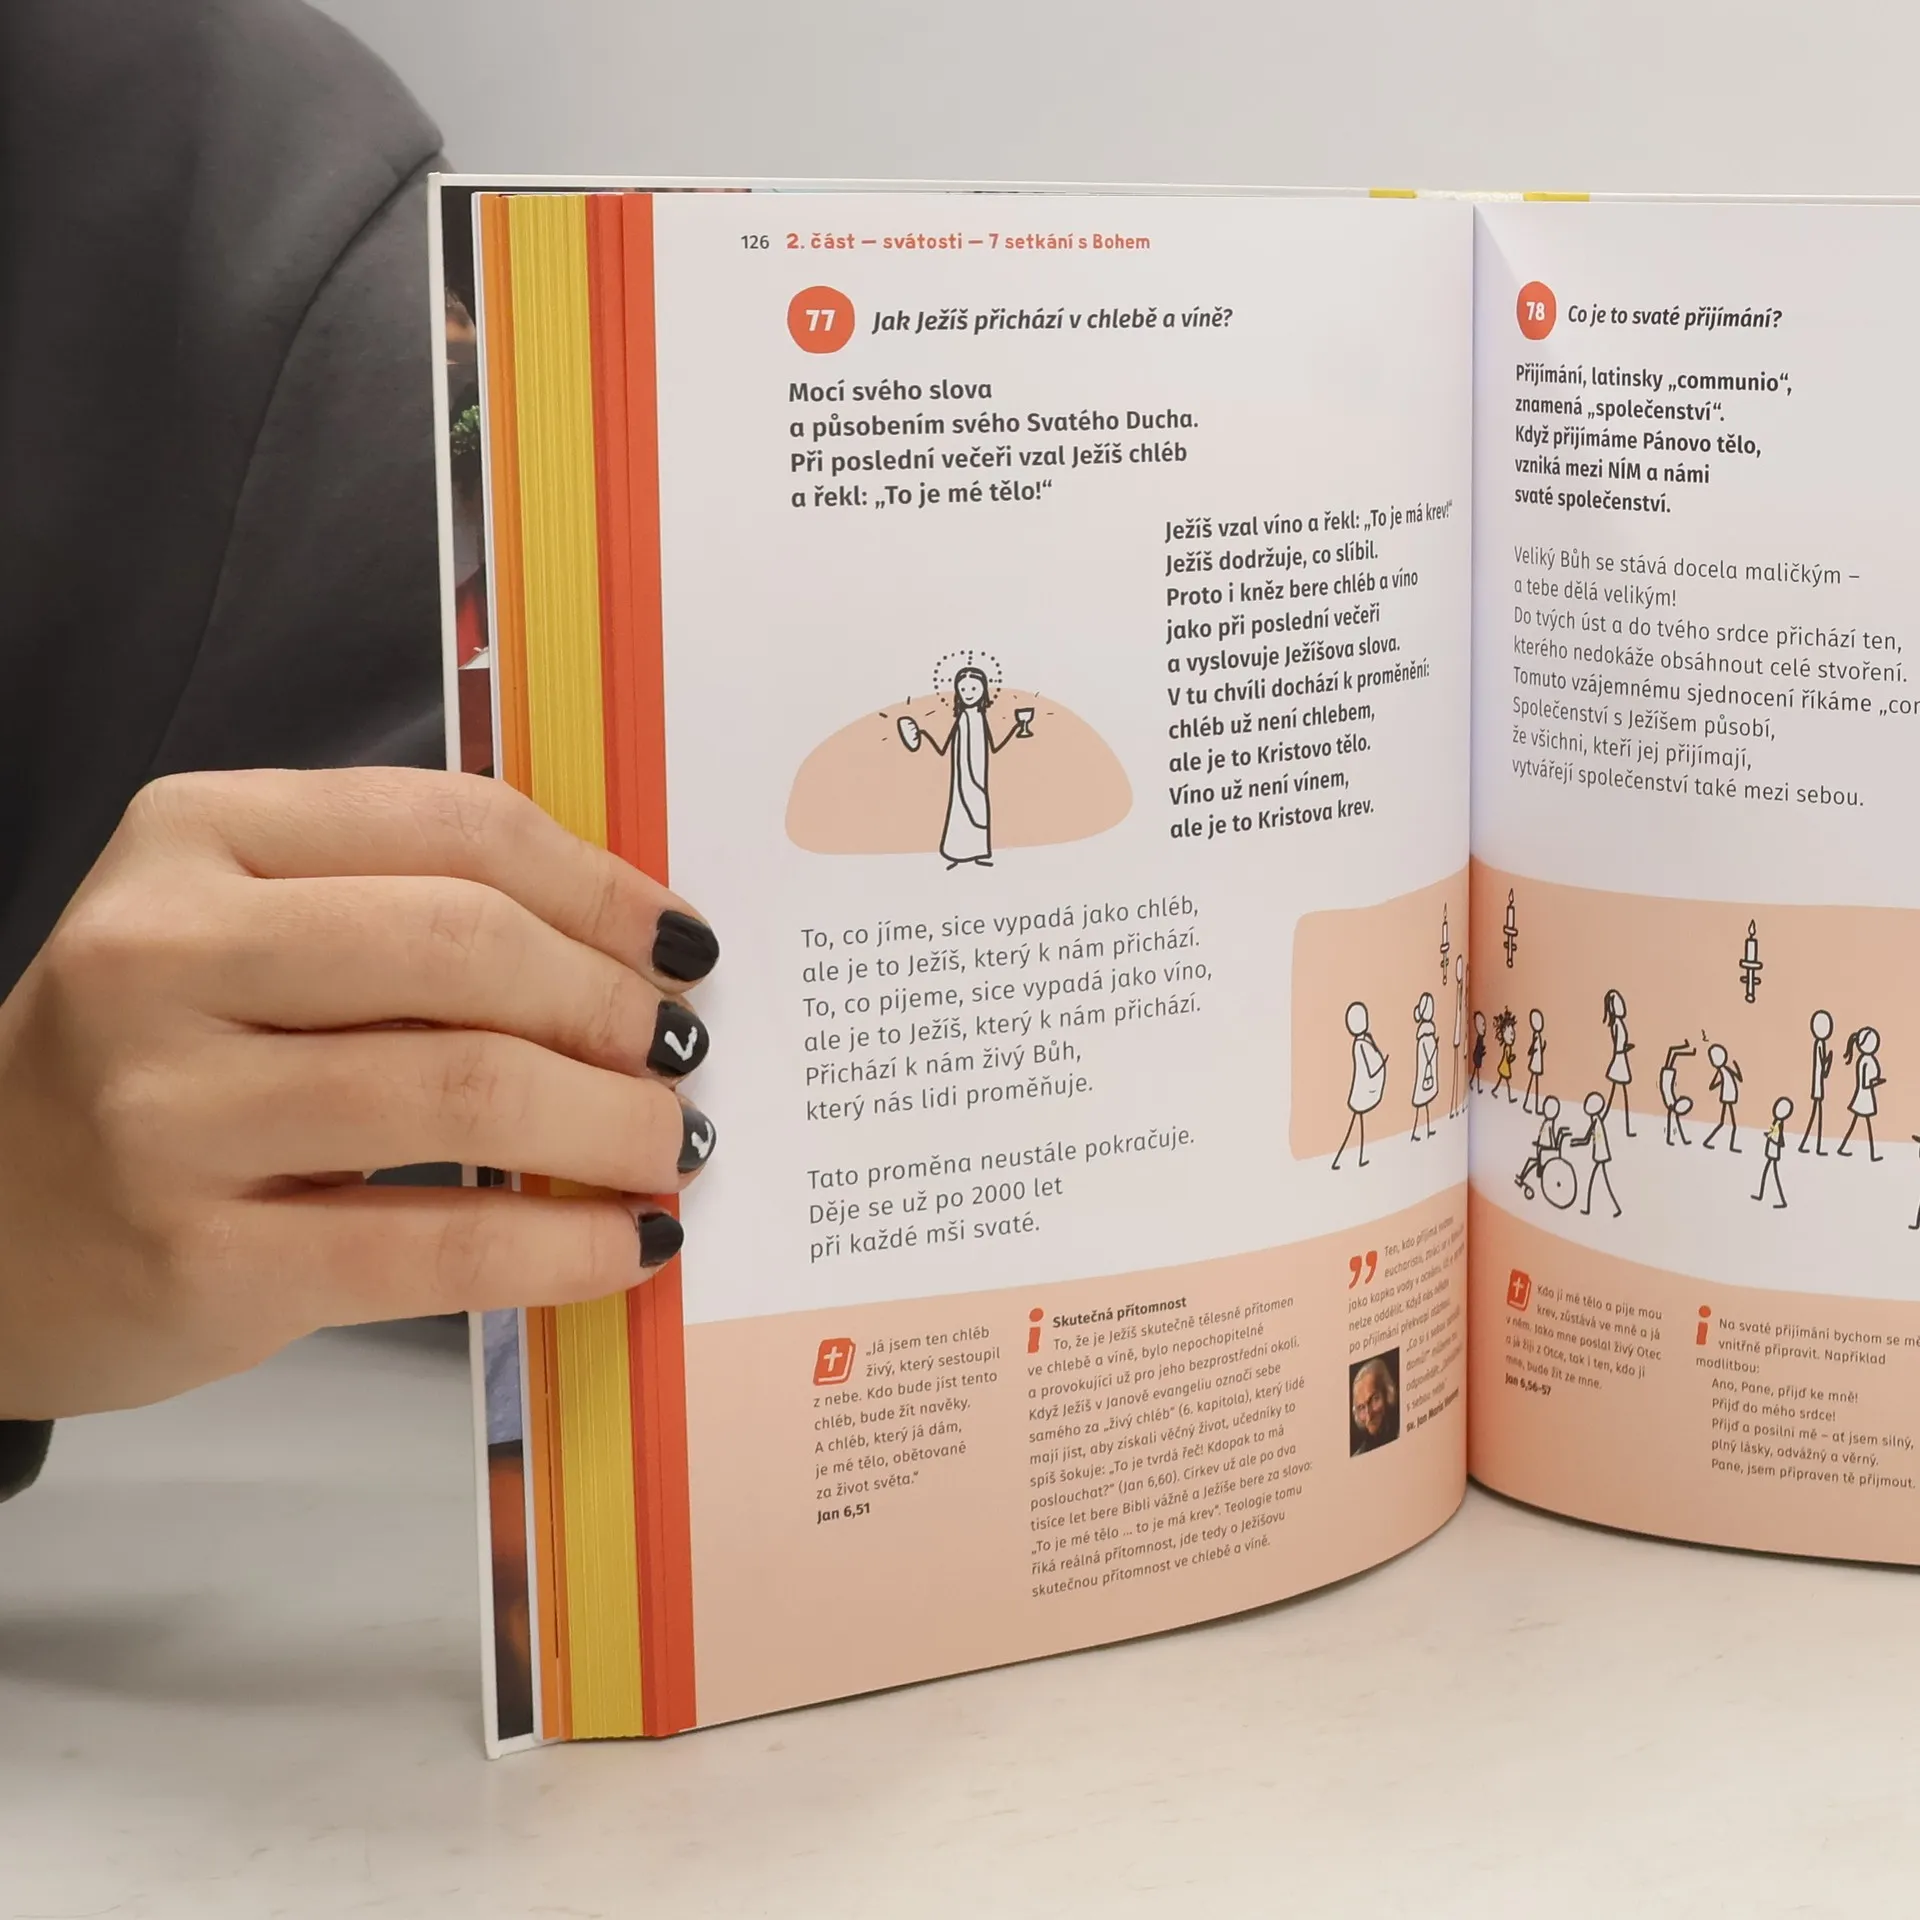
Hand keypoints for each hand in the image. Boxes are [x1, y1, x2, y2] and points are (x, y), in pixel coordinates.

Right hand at [0, 768, 718, 1418]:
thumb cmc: (163, 1065)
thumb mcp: (245, 935)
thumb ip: (406, 908)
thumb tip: (631, 951)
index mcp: (198, 836)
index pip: (455, 826)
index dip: (602, 887)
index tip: (681, 944)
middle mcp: (164, 952)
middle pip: (468, 946)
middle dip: (613, 1005)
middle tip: (682, 1051)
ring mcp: (169, 1109)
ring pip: (465, 1086)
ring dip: (611, 1119)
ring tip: (667, 1141)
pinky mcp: (199, 1258)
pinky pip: (437, 1245)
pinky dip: (564, 1243)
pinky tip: (628, 1243)